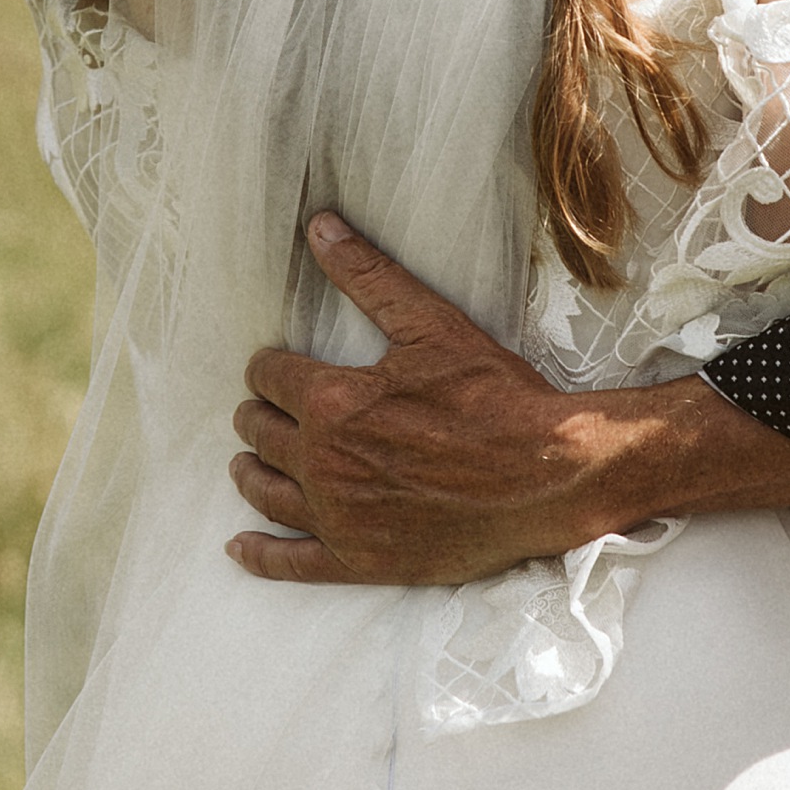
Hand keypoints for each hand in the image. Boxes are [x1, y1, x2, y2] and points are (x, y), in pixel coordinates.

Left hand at [225, 213, 789, 585]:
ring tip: (250, 461)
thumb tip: (320, 226)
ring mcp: (337, 518)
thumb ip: (368, 277)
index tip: (279, 365)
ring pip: (265, 492)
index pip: (270, 375)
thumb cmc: (495, 398)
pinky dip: (260, 554)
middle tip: (268, 407)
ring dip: (252, 471)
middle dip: (260, 413)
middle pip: (260, 432)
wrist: (548, 475)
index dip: (271, 366)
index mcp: (333, 402)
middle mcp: (323, 463)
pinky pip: (290, 563)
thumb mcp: (432, 325)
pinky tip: (241, 546)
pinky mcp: (359, 560)